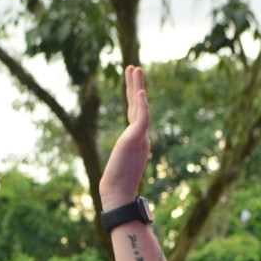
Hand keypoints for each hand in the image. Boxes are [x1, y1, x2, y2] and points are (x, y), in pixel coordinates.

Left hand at [100, 65, 150, 207]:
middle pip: (138, 104)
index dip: (134, 96)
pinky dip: (142, 105)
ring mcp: (140, 137)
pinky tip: (140, 92)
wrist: (118, 192)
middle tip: (134, 67)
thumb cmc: (117, 184)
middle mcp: (141, 135)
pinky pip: (142, 118)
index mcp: (137, 139)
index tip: (132, 82)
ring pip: (139, 106)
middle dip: (136, 85)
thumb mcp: (119, 164)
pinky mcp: (137, 140)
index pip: (136, 113)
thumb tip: (119, 160)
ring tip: (134, 68)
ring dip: (137, 86)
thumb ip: (123, 156)